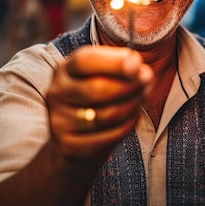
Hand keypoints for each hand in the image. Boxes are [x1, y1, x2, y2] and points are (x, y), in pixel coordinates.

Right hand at [46, 45, 152, 163]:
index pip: (85, 61)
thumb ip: (120, 67)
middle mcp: (57, 93)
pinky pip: (109, 135)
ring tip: (141, 98)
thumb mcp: (101, 75)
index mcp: (64, 70)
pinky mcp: (68, 144)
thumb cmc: (94, 99)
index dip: (113, 62)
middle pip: (97, 89)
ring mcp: (59, 120)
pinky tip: (132, 118)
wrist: (74, 140)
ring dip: (133, 105)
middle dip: (129, 85)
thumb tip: (140, 69)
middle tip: (147, 82)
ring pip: (107, 114)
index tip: (137, 65)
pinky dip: (128, 126)